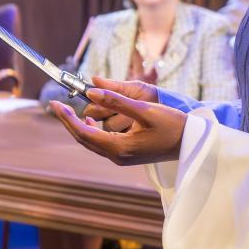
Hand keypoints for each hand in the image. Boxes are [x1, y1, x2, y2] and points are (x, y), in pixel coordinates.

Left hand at [51, 79, 184, 165]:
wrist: (193, 144)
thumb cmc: (173, 126)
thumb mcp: (145, 110)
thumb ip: (117, 101)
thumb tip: (91, 91)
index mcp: (119, 148)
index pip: (83, 132)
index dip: (66, 118)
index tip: (55, 104)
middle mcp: (117, 156)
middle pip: (84, 138)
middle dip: (68, 121)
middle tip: (56, 105)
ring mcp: (122, 157)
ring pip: (92, 142)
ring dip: (79, 126)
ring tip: (69, 110)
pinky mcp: (127, 154)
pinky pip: (102, 143)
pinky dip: (92, 131)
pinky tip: (92, 119)